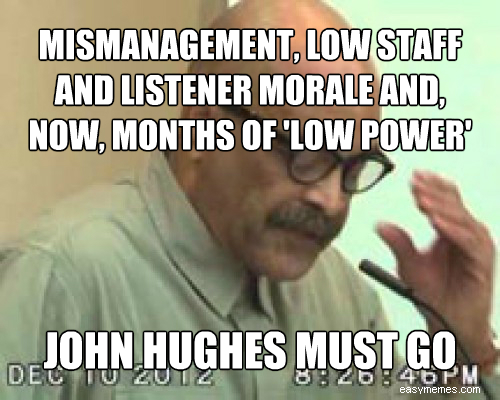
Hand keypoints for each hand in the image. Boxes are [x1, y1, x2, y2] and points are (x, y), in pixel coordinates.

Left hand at [376, 170, 495, 361]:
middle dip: (433, 191)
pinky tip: (437, 223)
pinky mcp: (482, 262)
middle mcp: (466, 234)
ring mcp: (476, 247)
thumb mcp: (409, 265)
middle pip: (453, 204)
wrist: (448, 322)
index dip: (429, 187)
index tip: (412, 177)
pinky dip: (452, 230)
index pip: (444, 200)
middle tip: (416, 182)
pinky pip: (468, 242)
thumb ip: (398, 243)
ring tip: (422, 200)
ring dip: (441, 208)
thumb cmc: (434, 293)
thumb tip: (380, 224)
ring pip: (460, 219)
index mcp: (451, 230)